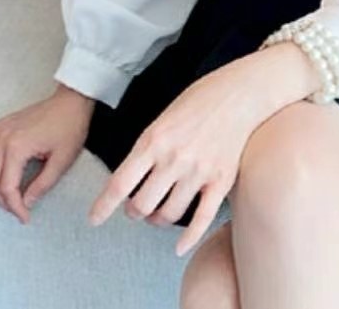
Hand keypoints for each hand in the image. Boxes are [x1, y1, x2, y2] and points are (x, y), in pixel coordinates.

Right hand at [0, 85, 95, 223]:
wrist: (73, 101)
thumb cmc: (71, 126)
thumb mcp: (62, 160)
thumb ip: (43, 184)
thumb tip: (27, 202)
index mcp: (17, 149)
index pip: (7, 187)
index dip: (15, 206)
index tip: (25, 216)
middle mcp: (3, 139)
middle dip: (2, 199)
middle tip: (17, 208)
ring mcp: (0, 130)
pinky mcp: (2, 123)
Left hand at [86, 57, 267, 257]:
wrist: (243, 92)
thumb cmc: (203, 98)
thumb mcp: (165, 115)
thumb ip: (149, 146)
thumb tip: (134, 177)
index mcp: (155, 140)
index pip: (120, 184)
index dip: (103, 206)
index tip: (95, 219)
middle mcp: (174, 158)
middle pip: (141, 205)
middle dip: (134, 211)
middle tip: (136, 208)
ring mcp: (200, 171)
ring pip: (168, 214)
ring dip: (157, 220)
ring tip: (158, 214)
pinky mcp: (222, 180)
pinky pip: (201, 219)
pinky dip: (188, 238)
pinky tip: (179, 247)